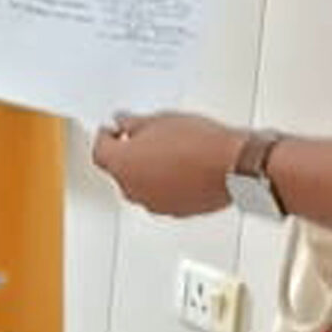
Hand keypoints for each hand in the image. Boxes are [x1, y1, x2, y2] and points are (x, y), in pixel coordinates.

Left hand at [91, 111, 247, 217]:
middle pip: (119, 171)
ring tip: (165, 150)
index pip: (99, 151)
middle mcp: (133, 189)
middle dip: (126, 154)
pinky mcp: (174, 211)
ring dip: (145, 170)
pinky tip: (178, 167)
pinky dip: (163, 183)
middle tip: (139, 137)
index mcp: (122, 165)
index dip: (105, 137)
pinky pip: (159, 195)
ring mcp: (153, 204)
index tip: (111, 130)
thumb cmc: (198, 143)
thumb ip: (133, 123)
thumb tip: (123, 123)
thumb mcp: (159, 120)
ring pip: (139, 185)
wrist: (232, 166)